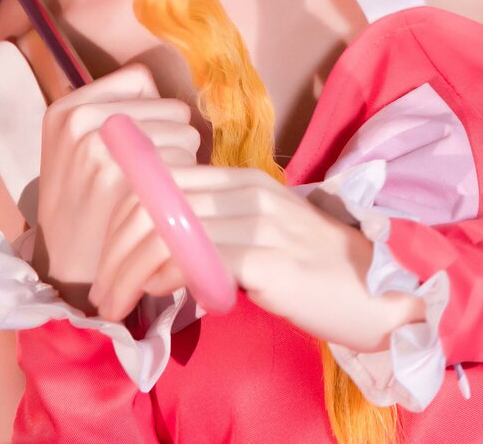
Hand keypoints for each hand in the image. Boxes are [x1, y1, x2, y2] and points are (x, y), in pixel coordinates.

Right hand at [30, 63, 202, 309]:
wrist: (66, 269)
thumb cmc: (86, 207)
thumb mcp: (79, 149)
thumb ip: (118, 117)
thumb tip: (182, 101)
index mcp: (68, 108)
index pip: (142, 80)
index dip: (156, 112)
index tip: (145, 145)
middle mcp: (79, 118)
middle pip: (171, 106)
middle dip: (175, 138)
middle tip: (152, 178)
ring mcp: (98, 145)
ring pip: (185, 132)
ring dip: (185, 161)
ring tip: (156, 191)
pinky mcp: (121, 176)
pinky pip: (183, 160)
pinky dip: (185, 182)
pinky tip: (164, 205)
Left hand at [87, 164, 425, 350]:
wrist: (379, 293)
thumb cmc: (316, 272)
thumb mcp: (261, 236)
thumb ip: (216, 229)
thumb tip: (157, 248)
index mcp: (244, 180)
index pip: (161, 178)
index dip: (121, 217)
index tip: (107, 259)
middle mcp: (249, 192)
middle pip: (154, 203)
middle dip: (114, 250)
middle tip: (103, 292)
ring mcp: (260, 222)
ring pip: (166, 232)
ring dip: (128, 272)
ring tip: (118, 304)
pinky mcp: (266, 259)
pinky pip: (195, 259)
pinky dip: (162, 279)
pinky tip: (156, 298)